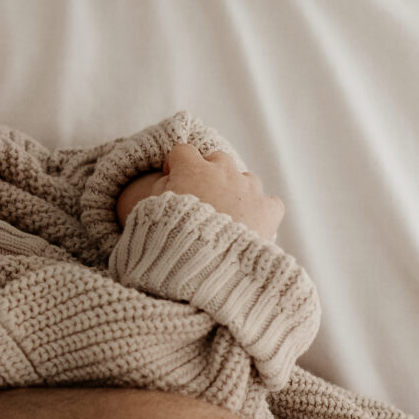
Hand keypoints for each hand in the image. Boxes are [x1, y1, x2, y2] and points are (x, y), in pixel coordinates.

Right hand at [117, 144, 284, 240]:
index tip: (173, 180)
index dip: (176, 165)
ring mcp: (248, 190)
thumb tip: (171, 180)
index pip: (183, 152)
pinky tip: (252, 225)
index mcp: (191, 169)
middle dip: (209, 174)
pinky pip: (270, 203)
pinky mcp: (267, 211)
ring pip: (246, 179)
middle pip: (218, 159)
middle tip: (202, 198)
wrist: (200, 267)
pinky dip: (262, 212)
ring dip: (237, 192)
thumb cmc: (169, 240)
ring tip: (227, 216)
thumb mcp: (149, 210)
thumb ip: (161, 187)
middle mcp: (223, 172)